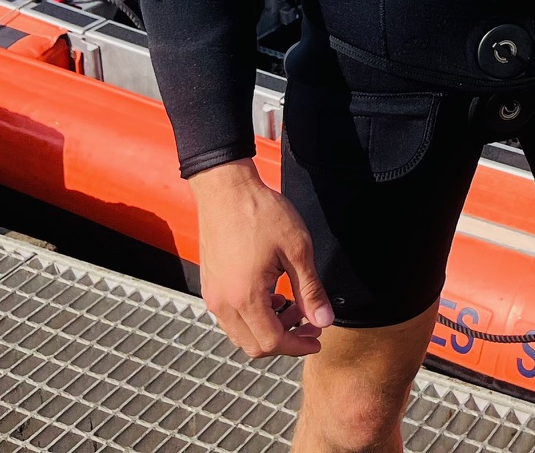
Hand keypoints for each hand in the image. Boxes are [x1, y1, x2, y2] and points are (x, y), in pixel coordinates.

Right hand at [189, 159, 332, 357]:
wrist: (226, 189)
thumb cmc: (260, 213)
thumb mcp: (296, 249)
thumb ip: (310, 289)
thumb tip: (324, 319)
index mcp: (244, 298)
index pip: (272, 342)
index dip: (298, 346)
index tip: (318, 338)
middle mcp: (222, 304)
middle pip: (255, 345)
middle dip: (286, 340)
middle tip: (311, 323)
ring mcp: (212, 296)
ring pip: (242, 334)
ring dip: (270, 329)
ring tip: (296, 307)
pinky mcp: (210, 287)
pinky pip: (232, 318)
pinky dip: (254, 317)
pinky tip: (274, 297)